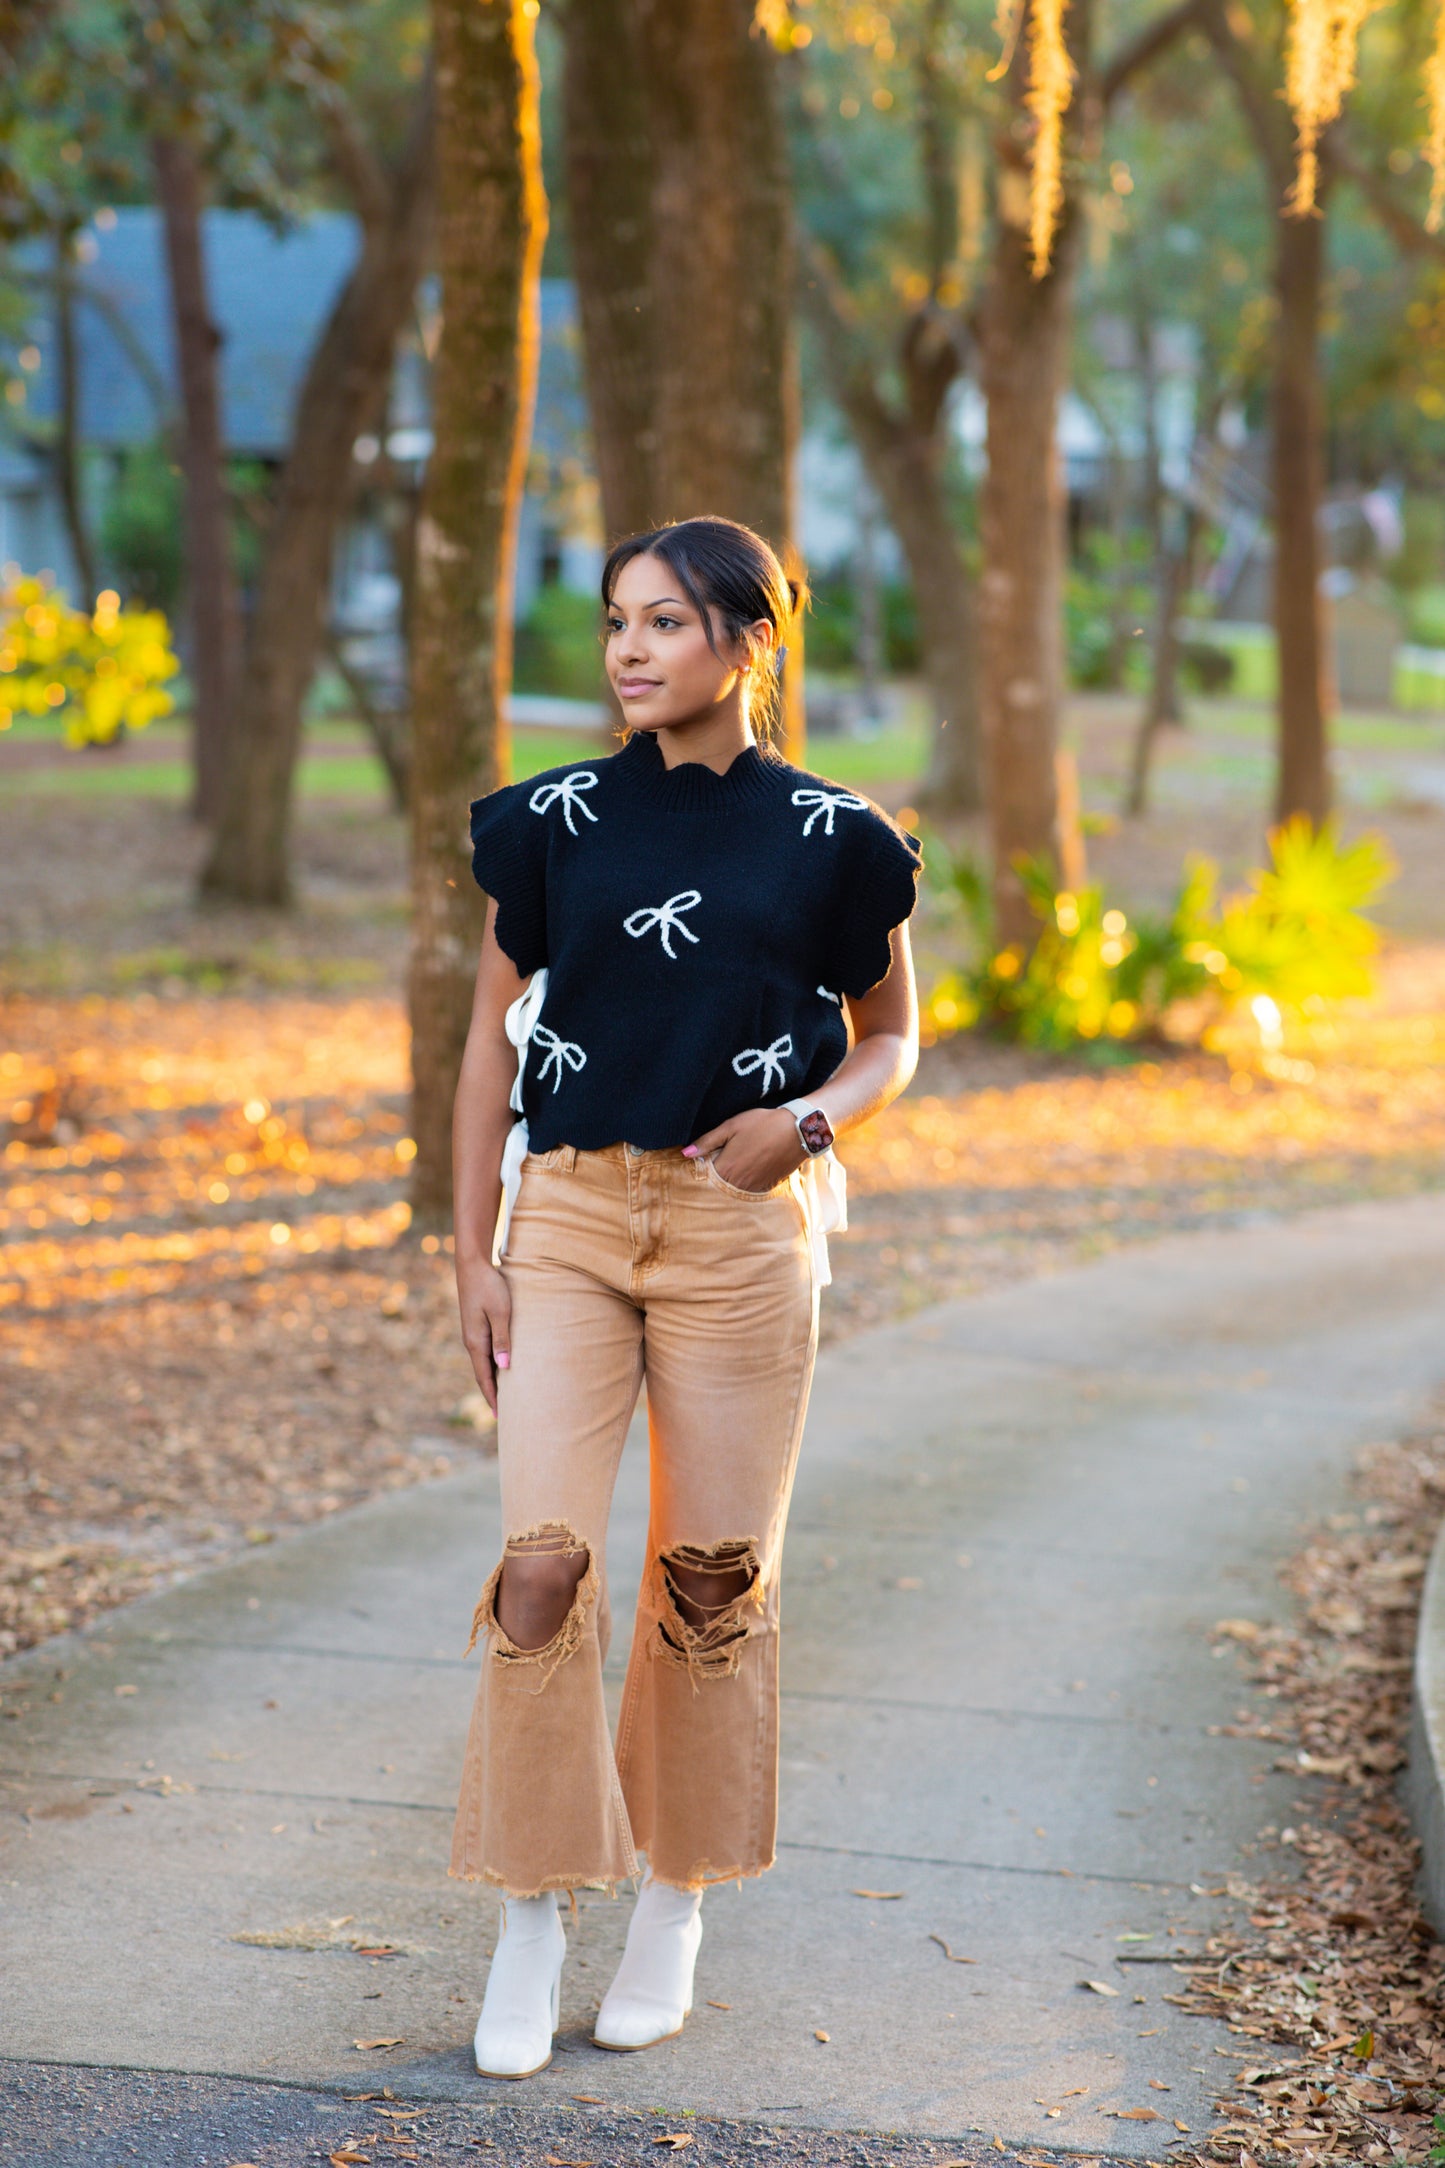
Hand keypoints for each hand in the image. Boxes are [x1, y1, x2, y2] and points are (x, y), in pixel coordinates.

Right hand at [455, 1252, 512, 1413]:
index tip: (500, 1415)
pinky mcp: (477, 1324)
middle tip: (503, 1413)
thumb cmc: (489, 1286)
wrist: (473, 1264)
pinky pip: (485, 1351)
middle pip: (482, 1374)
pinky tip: (501, 1366)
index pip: (484, 1377)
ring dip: (493, 1379)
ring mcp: (473, 1333)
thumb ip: (503, 1339)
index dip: (493, 1396)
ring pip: (484, 1363)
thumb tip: (505, 1368)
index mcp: (476, 1342)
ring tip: (504, 1395)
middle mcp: (472, 1341)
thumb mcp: (500, 1312)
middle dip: (492, 1393)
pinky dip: (492, 1364)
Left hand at [684, 1106, 805, 1193]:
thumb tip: (685, 1153)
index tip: (702, 1160)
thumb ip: (707, 1141)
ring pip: (734, 1190)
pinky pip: (751, 1190)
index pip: (704, 1177)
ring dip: (732, 1181)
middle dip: (715, 1177)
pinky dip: (747, 1182)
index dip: (701, 1168)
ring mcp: (754, 1188)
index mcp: (726, 1168)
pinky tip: (752, 1166)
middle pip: (718, 1186)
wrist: (799, 1130)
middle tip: (723, 1160)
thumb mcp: (732, 1126)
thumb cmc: (763, 1124)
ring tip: (739, 1162)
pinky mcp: (768, 1187)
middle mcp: (738, 1183)